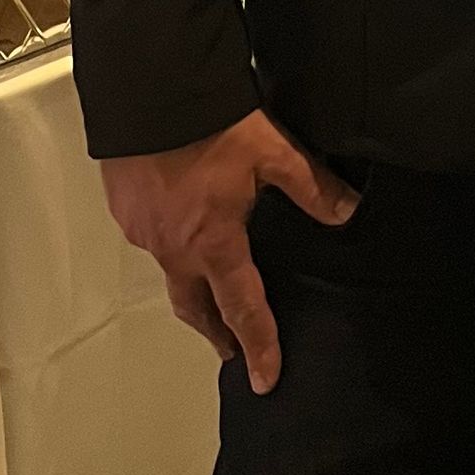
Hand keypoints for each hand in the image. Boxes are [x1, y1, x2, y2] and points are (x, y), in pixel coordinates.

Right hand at [100, 109, 359, 394]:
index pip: (242, 309)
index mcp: (214, 244)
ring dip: (193, 292)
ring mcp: (145, 231)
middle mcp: (174, 248)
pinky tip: (186, 237)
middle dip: (216, 334)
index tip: (265, 380)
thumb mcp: (274, 153)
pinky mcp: (126, 210)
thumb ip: (313, 187)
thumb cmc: (211, 124)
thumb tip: (348, 214)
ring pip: (172, 276)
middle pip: (196, 308)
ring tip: (212, 294)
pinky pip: (154, 243)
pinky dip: (174, 252)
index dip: (258, 346)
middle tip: (232, 350)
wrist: (149, 95)